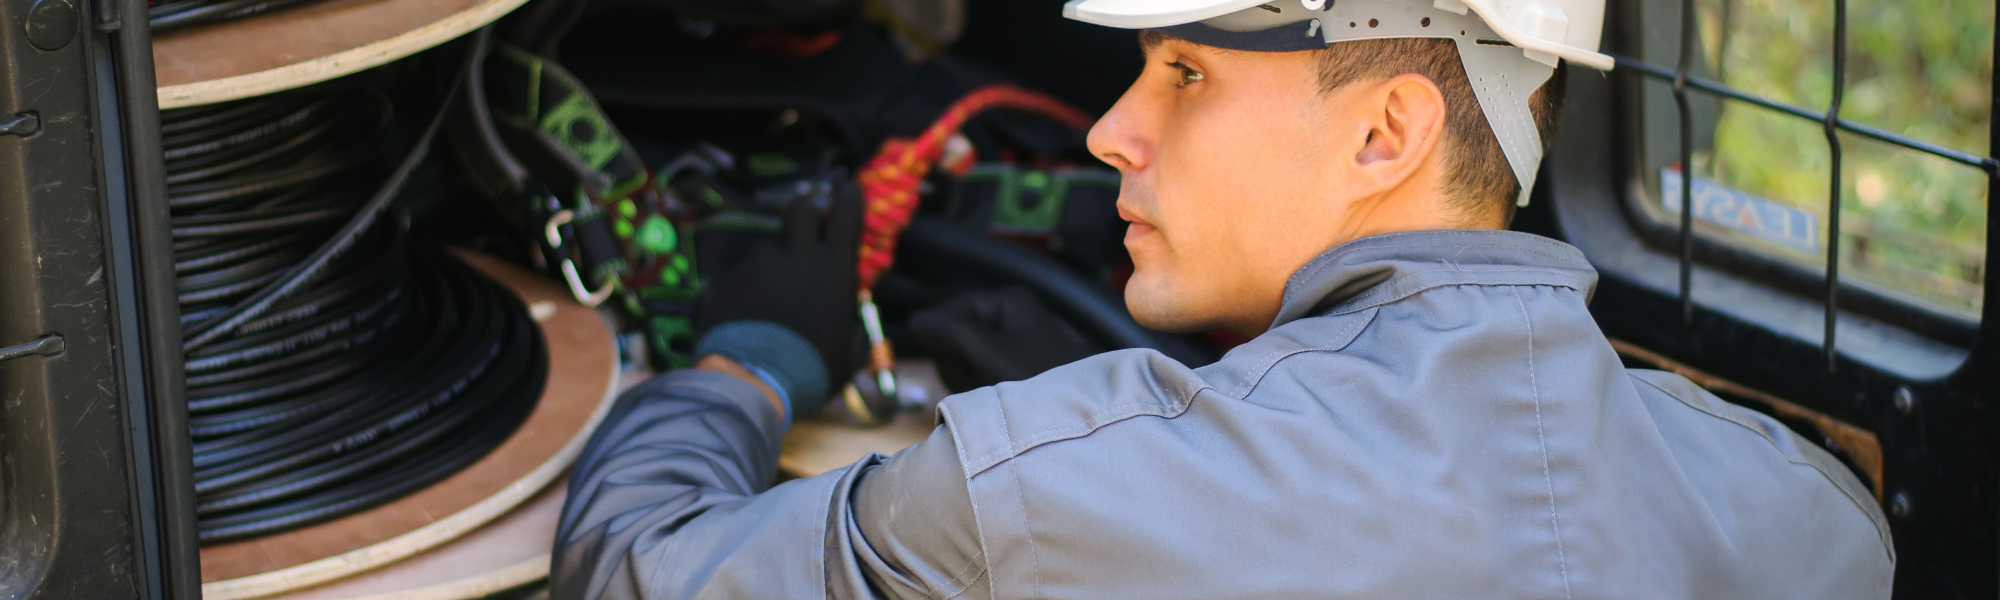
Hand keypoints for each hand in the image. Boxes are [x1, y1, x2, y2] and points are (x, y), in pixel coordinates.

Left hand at [696, 186, 863, 398]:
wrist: (751, 381)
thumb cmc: (810, 371)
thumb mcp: (847, 358)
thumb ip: (852, 333)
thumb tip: (853, 328)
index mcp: (834, 270)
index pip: (847, 214)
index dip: (849, 197)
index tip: (849, 190)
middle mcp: (796, 256)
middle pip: (800, 208)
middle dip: (804, 214)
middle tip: (803, 233)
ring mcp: (758, 264)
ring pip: (767, 249)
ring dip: (770, 267)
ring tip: (767, 303)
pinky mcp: (727, 278)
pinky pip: (738, 275)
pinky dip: (743, 289)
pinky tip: (743, 317)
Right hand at [908, 286, 1101, 392]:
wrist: (1080, 414)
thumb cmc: (1041, 379)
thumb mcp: (992, 354)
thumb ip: (951, 333)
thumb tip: (914, 322)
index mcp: (1006, 302)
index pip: (949, 310)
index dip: (941, 337)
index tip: (949, 363)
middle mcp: (1008, 314)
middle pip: (954, 333)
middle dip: (958, 361)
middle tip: (981, 381)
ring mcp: (1010, 340)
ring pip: (962, 356)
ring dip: (967, 376)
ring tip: (991, 390)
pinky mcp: (1011, 363)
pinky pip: (978, 371)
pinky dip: (979, 385)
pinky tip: (994, 395)